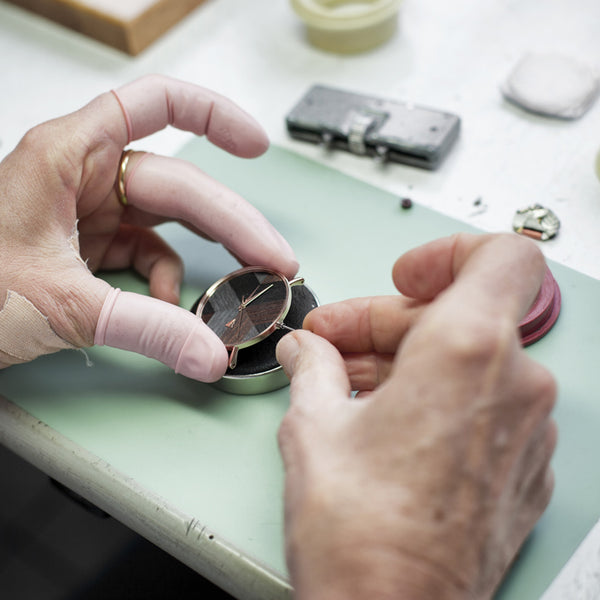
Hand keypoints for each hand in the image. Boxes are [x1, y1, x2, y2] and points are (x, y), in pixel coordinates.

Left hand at [0, 74, 297, 380]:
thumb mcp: (61, 305)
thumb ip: (143, 327)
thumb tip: (208, 350)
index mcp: (67, 157)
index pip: (153, 107)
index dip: (213, 116)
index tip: (255, 144)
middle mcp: (84, 178)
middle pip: (180, 186)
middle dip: (233, 226)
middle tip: (272, 261)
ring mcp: (91, 214)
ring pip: (170, 223)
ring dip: (207, 258)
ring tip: (238, 289)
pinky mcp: (93, 248)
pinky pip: (149, 256)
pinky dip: (166, 285)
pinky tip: (171, 309)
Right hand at [276, 233, 555, 599]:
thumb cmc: (362, 536)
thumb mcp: (313, 427)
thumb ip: (313, 367)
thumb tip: (307, 351)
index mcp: (467, 352)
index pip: (500, 255)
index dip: (448, 253)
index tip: (406, 279)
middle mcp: (514, 386)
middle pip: (460, 314)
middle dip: (391, 322)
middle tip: (335, 344)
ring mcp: (527, 432)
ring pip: (470, 359)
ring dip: (408, 360)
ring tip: (348, 385)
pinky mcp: (523, 469)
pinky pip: (485, 404)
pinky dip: (438, 396)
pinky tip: (384, 420)